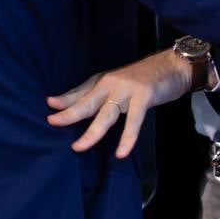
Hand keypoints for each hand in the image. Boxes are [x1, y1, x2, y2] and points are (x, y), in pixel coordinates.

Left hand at [45, 48, 192, 157]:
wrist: (171, 66)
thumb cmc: (141, 79)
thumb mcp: (114, 84)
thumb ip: (92, 94)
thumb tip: (63, 103)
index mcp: (102, 81)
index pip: (79, 93)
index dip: (63, 100)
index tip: (48, 107)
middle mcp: (110, 84)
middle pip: (86, 102)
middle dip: (69, 114)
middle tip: (52, 122)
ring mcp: (126, 90)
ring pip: (106, 114)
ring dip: (92, 132)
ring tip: (79, 147)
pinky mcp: (143, 97)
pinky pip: (134, 121)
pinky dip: (127, 137)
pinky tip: (121, 152)